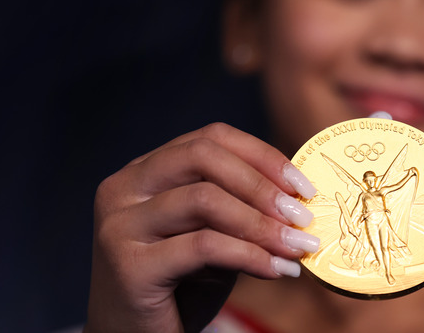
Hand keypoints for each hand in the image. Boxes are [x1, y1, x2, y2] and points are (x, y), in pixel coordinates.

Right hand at [85, 123, 318, 332]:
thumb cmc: (181, 285)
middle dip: (263, 184)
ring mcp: (120, 224)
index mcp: (145, 170)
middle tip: (303, 216)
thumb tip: (300, 196)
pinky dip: (250, 255)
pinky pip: (203, 246)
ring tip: (298, 247)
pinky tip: (278, 270)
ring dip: (262, 224)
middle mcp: (125, 187)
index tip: (304, 186)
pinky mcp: (128, 265)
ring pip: (205, 199)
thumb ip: (242, 207)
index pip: (211, 139)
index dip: (263, 156)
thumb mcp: (214, 233)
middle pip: (203, 156)